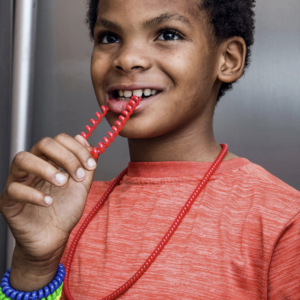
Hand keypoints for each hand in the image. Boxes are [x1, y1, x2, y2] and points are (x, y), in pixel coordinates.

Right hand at [0, 134, 96, 289]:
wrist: (54, 238)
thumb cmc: (65, 210)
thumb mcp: (81, 186)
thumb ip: (85, 165)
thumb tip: (86, 141)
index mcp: (50, 161)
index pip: (59, 140)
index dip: (77, 148)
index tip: (91, 165)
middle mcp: (33, 167)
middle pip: (42, 144)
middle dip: (65, 156)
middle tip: (77, 175)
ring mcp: (18, 181)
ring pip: (22, 159)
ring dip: (46, 169)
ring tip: (62, 183)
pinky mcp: (8, 201)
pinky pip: (14, 189)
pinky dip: (34, 194)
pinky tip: (49, 202)